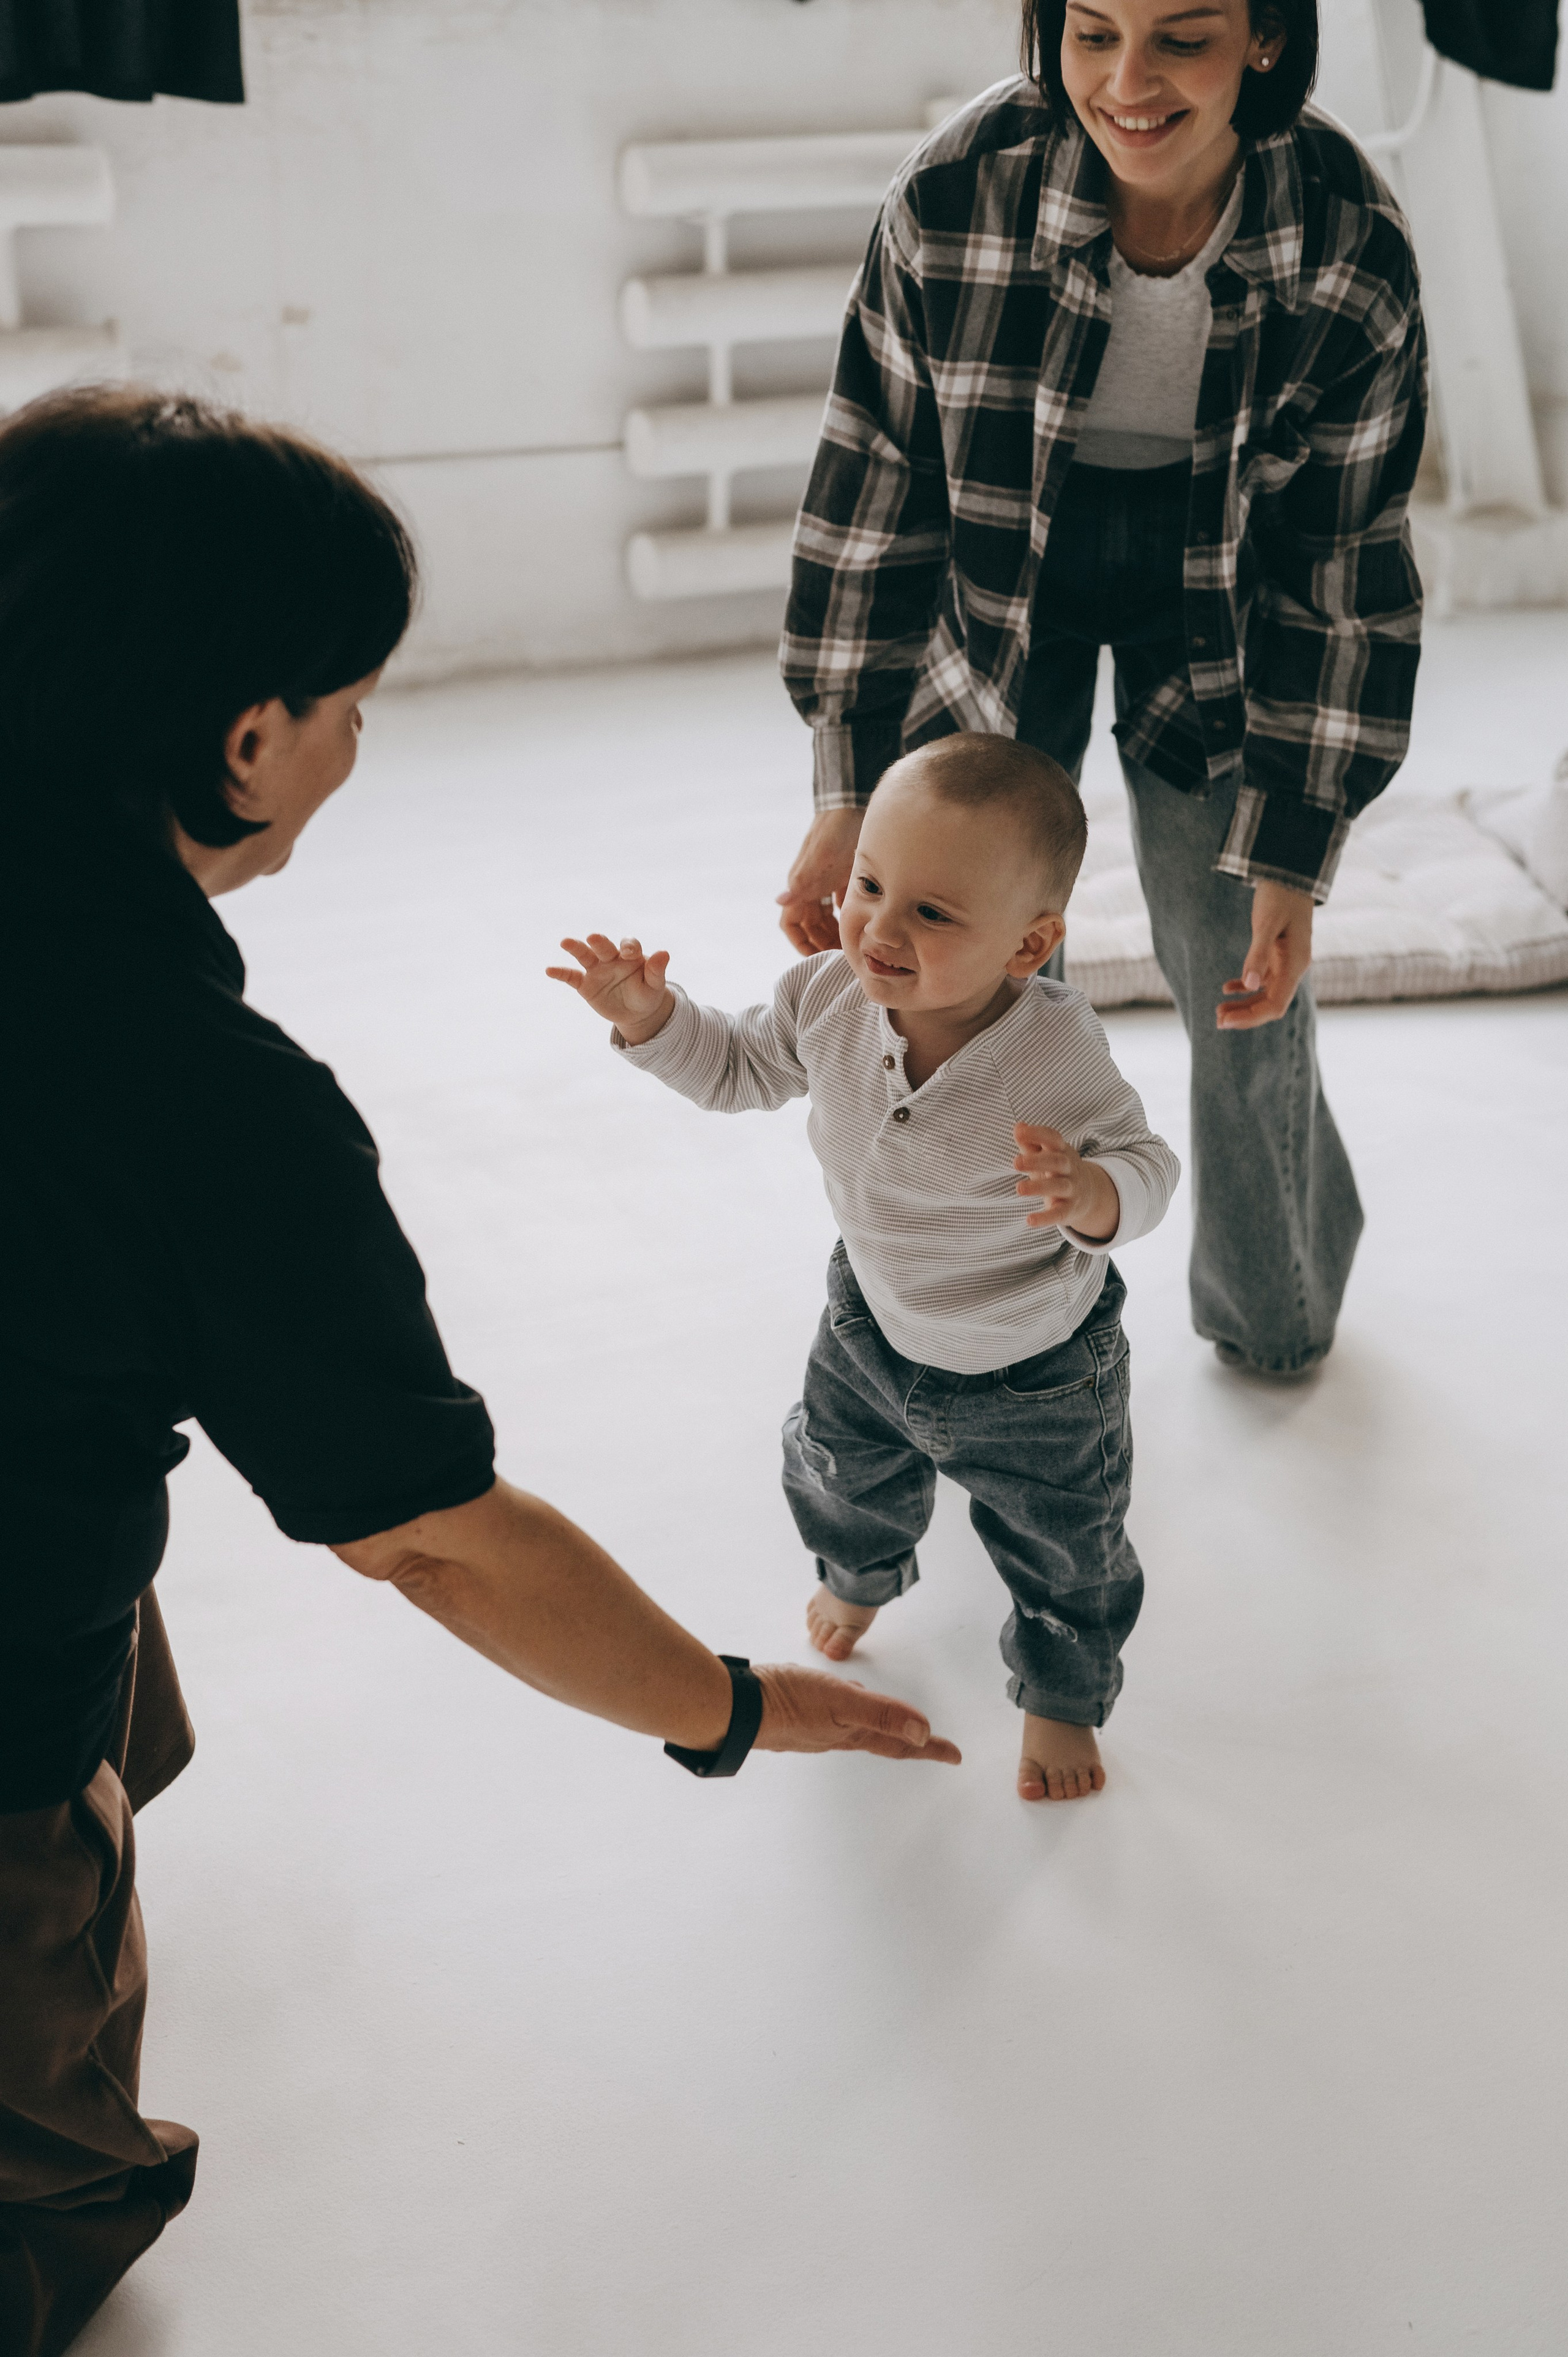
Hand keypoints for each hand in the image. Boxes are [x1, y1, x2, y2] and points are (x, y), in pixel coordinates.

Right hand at [547, 932, 673, 1045]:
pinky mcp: (585, 983)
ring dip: (576, 948)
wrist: (636, 1012)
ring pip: (584, 955)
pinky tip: (549, 971)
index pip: (628, 946)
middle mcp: (611, 957)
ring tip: (565, 942)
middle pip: (604, 946)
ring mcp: (596, 969)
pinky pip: (571, 977)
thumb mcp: (655, 984)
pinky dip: (560, 973)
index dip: (629, 947)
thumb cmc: (647, 993)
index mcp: (630, 955)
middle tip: (594, 937)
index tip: (628, 952)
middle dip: (599, 942)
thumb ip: (657, 970)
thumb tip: (664, 953)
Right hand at [753, 1663, 960, 1762]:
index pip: (899, 1742)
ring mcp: (813, 1729)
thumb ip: (880, 1712)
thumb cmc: (786, 1701)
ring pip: (855, 1727)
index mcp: (851, 1733)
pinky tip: (837, 1698)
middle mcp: (835, 1735)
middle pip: (881, 1738)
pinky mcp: (794, 1719)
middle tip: (930, 1743)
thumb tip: (922, 1731)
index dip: (929, 1747)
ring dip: (878, 1726)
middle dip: (908, 1740)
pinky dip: (846, 1710)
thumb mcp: (839, 1699)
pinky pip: (831, 1716)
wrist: (735, 1709)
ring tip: (890, 1721)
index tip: (955, 1755)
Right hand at [776, 808, 864, 954]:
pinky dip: (848, 916)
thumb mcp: (821, 858)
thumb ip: (802, 882)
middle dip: (823, 944)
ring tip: (854, 946)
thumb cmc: (835, 829)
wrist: (851, 802)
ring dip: (835, 933)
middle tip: (844, 959)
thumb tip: (779, 901)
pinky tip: (864, 924)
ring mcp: (827, 881)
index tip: (818, 959)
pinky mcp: (843, 874)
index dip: (801, 945)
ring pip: (826, 917)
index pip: (792, 924)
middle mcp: (811, 887)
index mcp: (801, 886)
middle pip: (812, 926)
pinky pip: (841, 903)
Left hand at [1013, 1122, 1119, 1240]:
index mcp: (1062, 1150)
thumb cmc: (1057, 1170)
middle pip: (1056, 1161)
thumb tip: (1018, 1127)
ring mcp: (1072, 1189)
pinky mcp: (1070, 1210)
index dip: (1037, 1134)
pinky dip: (1045, 1218)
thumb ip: (1031, 1143)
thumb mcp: (1046, 1155)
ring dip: (1038, 1187)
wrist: (1088, 1194)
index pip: (1053, 1138)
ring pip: (1058, 1186)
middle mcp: (1069, 1168)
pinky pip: (1059, 1214)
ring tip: (1018, 1188)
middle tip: (1015, 1162)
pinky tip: (1029, 1220)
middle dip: (1037, 1161)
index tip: (1019, 1133)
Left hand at [1216, 880, 1314, 1028]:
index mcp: (1295, 964)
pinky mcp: (1278, 955)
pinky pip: (1263, 979)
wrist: (1289, 875)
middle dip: (1245, 1015)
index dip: (1251, 1017)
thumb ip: (1257, 954)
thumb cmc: (1279, 897)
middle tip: (1217, 1020)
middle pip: (1270, 1004)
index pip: (1275, 1005)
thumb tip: (1248, 986)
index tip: (1226, 1022)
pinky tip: (1226, 988)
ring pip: (1266, 994)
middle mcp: (1294, 967)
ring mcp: (1287, 962)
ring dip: (1244, 1005)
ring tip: (1219, 1011)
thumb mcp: (1265, 924)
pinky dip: (1245, 987)